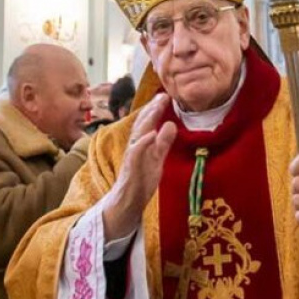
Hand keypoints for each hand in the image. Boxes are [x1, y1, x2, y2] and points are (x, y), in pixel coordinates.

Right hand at [102, 95, 175, 241]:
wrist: (128, 202)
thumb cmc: (141, 179)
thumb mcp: (157, 158)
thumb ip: (163, 142)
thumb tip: (171, 125)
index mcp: (142, 143)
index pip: (148, 122)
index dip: (155, 109)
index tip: (165, 96)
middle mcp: (135, 146)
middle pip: (143, 124)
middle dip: (152, 109)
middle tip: (162, 96)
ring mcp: (132, 156)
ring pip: (138, 134)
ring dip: (147, 119)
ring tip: (157, 107)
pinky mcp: (131, 168)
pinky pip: (136, 153)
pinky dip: (143, 142)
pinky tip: (151, 133)